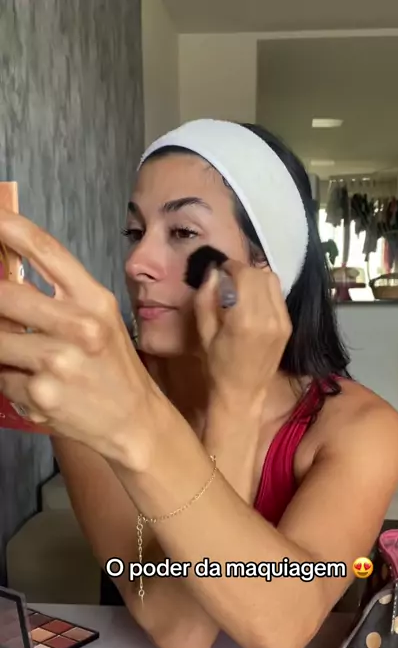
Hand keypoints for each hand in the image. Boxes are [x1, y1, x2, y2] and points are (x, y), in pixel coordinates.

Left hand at [0, 209, 159, 463]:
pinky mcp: (40, 395)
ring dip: (1, 345)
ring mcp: (58, 362)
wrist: (134, 422)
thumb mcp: (99, 319)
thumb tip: (5, 266)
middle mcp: (79, 327)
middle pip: (4, 293)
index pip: (44, 249)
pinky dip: (8, 377)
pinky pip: (0, 376)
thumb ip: (59, 292)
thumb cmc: (113, 368)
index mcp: (94, 300)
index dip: (8, 225)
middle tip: (4, 309)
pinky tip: (32, 383)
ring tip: (21, 354)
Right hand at [194, 260, 291, 407]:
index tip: (219, 271)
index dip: (230, 267)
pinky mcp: (288, 326)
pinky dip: (265, 291)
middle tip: (228, 280)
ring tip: (240, 289)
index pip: (244, 274)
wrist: (243, 393)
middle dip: (242, 271)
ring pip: (272, 281)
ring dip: (255, 278)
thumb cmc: (217, 366)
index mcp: (244, 319)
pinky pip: (278, 296)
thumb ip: (206, 298)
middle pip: (260, 274)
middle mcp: (268, 317)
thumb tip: (214, 272)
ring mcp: (282, 321)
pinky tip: (252, 301)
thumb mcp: (203, 333)